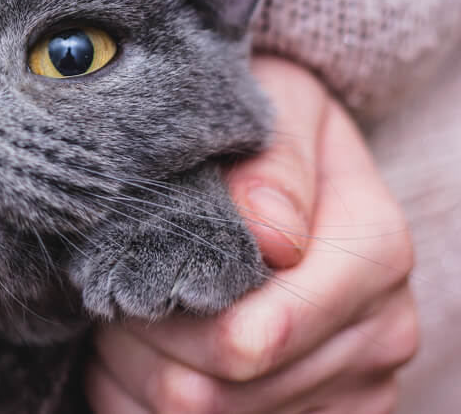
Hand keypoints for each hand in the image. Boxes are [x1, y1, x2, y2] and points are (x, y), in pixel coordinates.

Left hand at [86, 57, 418, 412]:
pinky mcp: (325, 413)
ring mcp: (356, 385)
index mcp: (375, 253)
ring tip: (124, 317)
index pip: (248, 340)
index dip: (166, 319)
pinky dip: (148, 402)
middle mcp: (382, 332)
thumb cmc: (271, 128)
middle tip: (110, 293)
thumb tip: (272, 235)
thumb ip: (274, 163)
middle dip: (143, 346)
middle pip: (215, 394)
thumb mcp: (277, 108)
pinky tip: (142, 356)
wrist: (297, 166)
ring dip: (140, 375)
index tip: (125, 275)